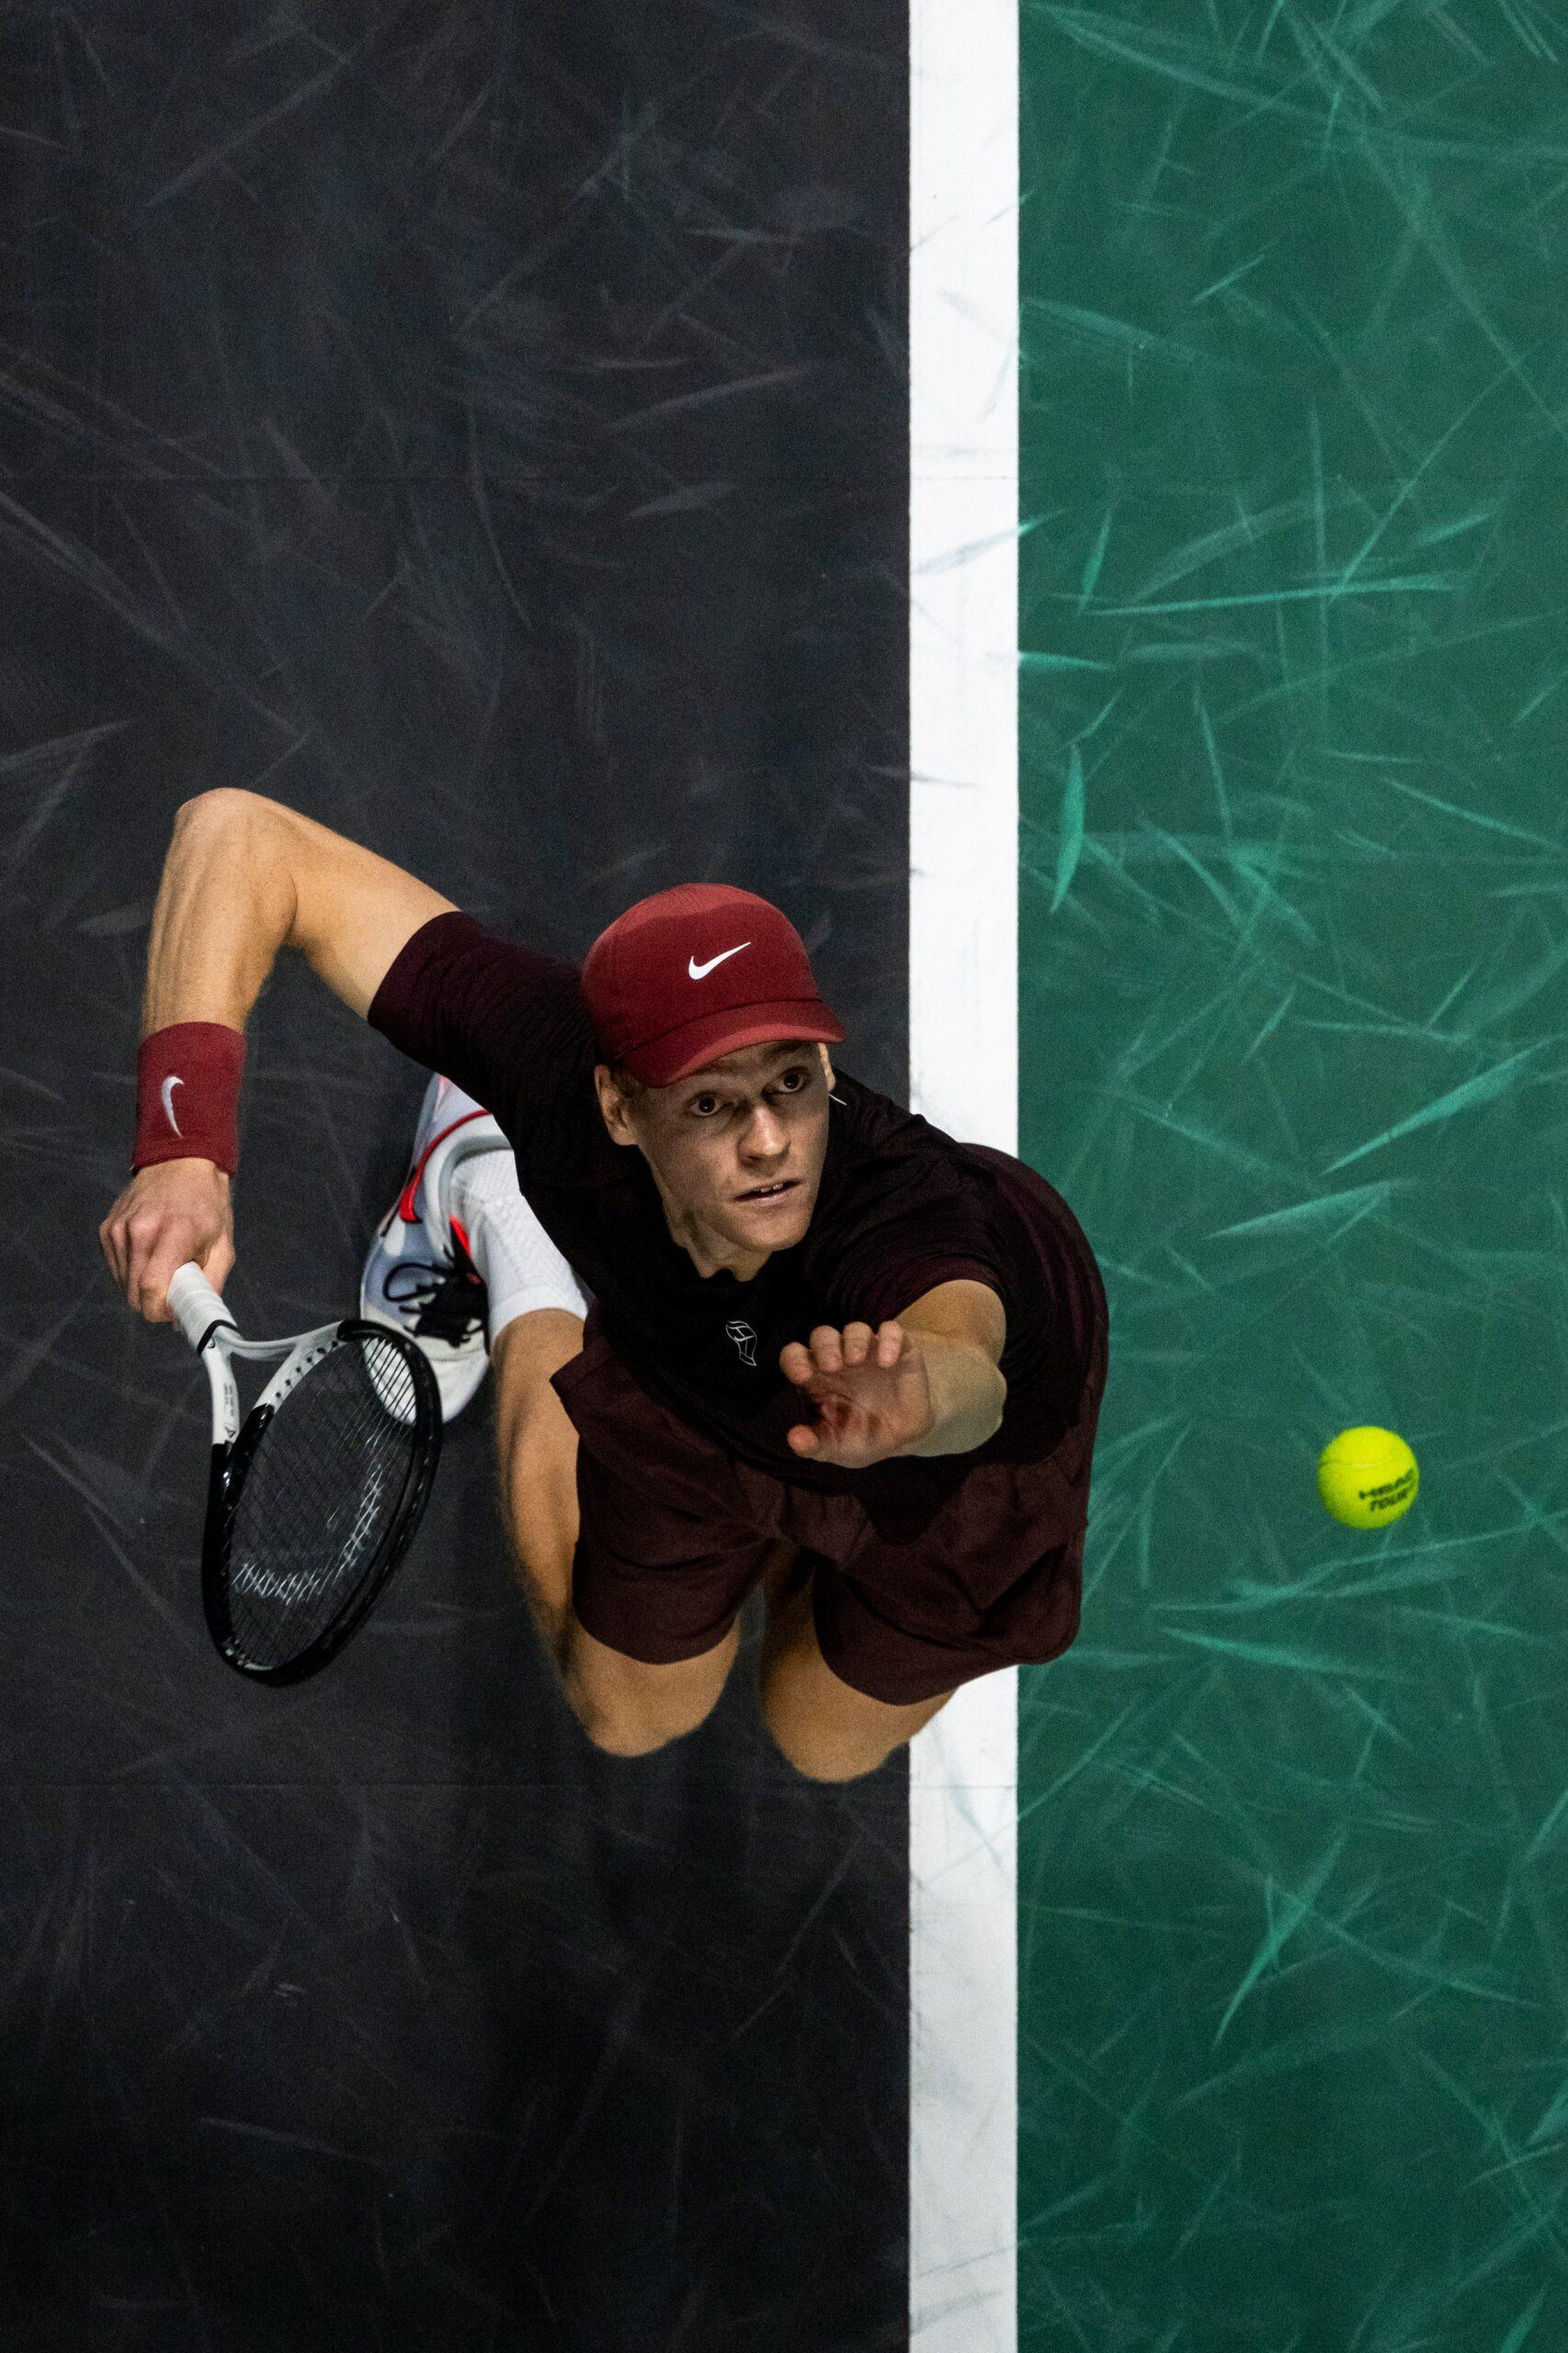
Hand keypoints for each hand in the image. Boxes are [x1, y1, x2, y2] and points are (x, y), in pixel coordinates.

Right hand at [99, 1158, 233, 1323]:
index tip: (175, 1311)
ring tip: (165, 1264)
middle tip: (175, 1289)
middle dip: (154, 1304)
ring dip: (143, 1287)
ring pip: (123, 1285)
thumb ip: (210, 1284)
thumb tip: (194, 1319)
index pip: (151, 1290)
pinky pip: (116, 1268)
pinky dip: (132, 1272)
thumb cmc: (207, 1205)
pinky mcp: (107, 1229)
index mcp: (173, 1233)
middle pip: (134, 1294)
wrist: (181, 1163)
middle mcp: (139, 1231)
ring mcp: (118, 1229)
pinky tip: (150, 1254)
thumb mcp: (223, 1244)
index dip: (161, 1312)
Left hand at [778, 1321, 935, 1469]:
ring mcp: (868, 1352)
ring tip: (855, 1360)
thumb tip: (794, 1439)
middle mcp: (839, 1358)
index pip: (794, 1355)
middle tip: (831, 1367)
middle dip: (825, 1347)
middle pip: (823, 1336)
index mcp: (815, 1377)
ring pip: (855, 1330)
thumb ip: (813, 1444)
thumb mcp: (835, 1447)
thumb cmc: (859, 1437)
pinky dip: (889, 1339)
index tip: (801, 1376)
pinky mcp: (898, 1350)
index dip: (794, 1360)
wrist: (902, 1440)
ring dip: (854, 1340)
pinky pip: (892, 1332)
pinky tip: (887, 1361)